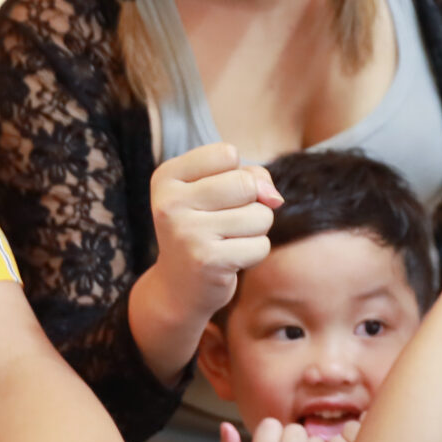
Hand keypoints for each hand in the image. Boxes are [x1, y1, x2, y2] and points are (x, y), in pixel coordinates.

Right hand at [144, 143, 281, 318]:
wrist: (178, 287)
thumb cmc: (204, 229)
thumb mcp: (217, 191)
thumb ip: (250, 177)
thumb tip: (275, 198)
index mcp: (167, 177)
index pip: (227, 154)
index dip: (237, 175)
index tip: (216, 197)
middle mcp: (170, 202)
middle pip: (246, 184)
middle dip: (252, 204)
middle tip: (227, 223)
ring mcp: (186, 232)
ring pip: (260, 214)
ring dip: (255, 230)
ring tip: (228, 241)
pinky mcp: (207, 261)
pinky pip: (261, 245)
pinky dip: (254, 253)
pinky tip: (230, 260)